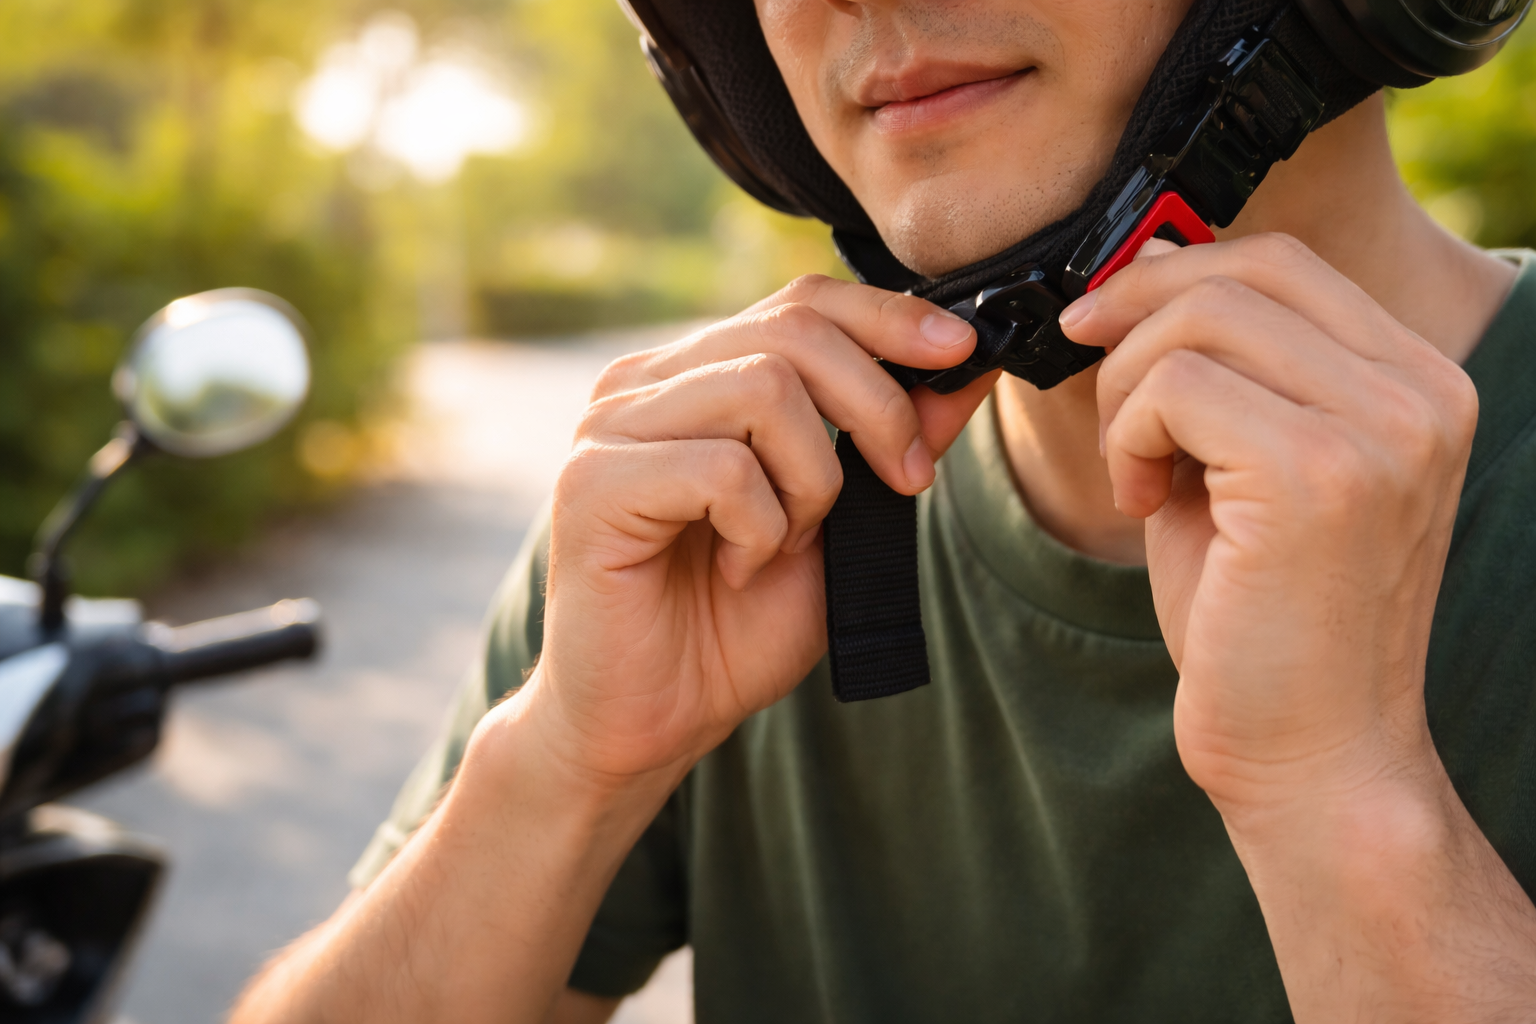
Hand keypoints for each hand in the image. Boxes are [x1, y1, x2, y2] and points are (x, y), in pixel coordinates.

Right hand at [511, 275, 997, 787]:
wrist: (651, 721)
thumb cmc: (733, 627)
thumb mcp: (841, 528)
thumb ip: (890, 446)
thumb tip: (966, 370)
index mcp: (696, 377)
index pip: (800, 302)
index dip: (889, 316)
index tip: (961, 349)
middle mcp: (643, 383)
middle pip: (793, 332)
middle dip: (877, 406)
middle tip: (905, 481)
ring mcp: (609, 427)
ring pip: (764, 390)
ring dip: (812, 481)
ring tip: (786, 543)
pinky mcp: (592, 484)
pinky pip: (722, 469)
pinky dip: (759, 528)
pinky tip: (736, 568)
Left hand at [1060, 233, 1478, 813]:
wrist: (1310, 754)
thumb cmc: (1264, 622)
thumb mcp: (1245, 470)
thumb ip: (1218, 374)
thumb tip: (1138, 272)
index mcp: (1418, 384)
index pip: (1285, 264)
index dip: (1172, 274)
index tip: (1102, 323)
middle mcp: (1422, 393)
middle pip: (1241, 273)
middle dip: (1132, 316)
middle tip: (1090, 384)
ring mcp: (1381, 429)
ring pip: (1198, 321)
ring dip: (1126, 392)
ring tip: (1135, 473)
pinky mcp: (1318, 474)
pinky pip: (1173, 388)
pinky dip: (1127, 438)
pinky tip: (1143, 505)